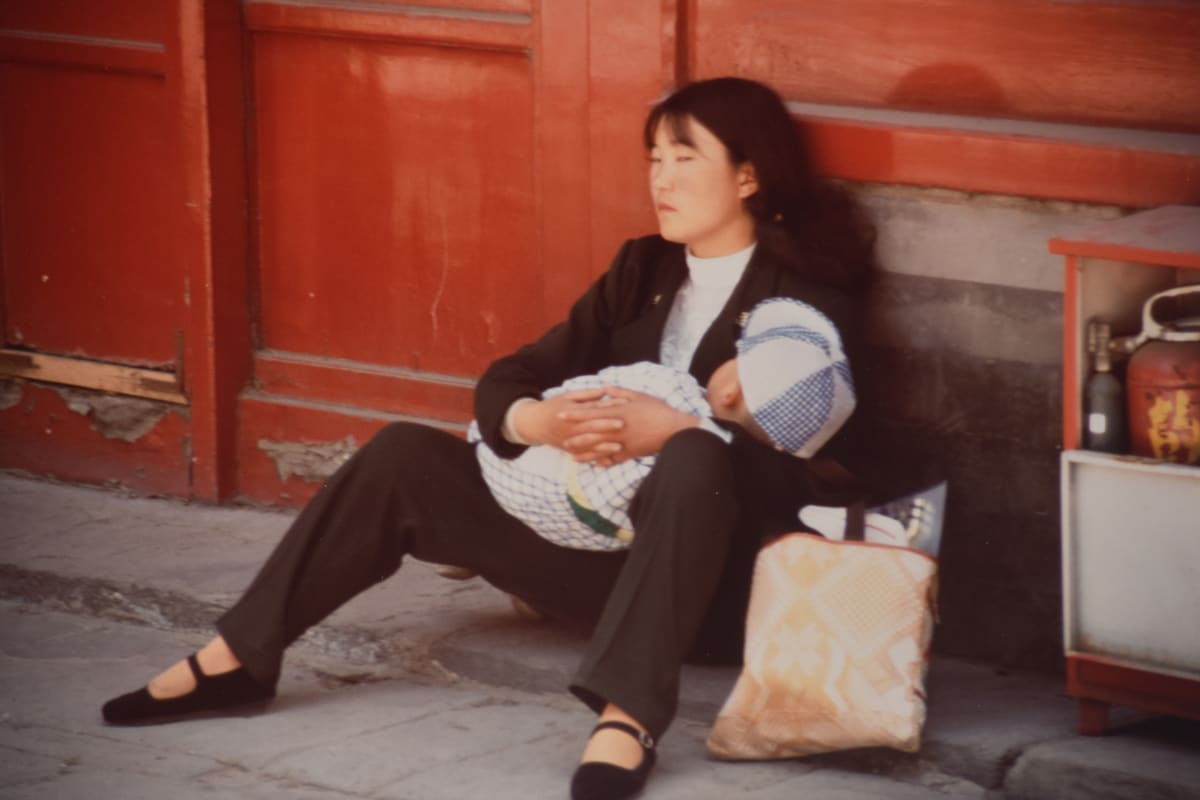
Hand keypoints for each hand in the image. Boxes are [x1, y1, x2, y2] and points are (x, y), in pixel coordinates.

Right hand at [510, 388, 626, 454]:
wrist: (533, 424)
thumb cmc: (553, 406)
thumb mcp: (567, 396)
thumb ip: (586, 395)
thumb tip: (604, 391)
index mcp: (570, 411)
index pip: (591, 408)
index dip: (606, 407)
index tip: (622, 405)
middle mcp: (570, 427)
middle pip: (590, 427)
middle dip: (606, 426)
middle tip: (623, 425)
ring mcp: (568, 440)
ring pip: (588, 444)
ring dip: (603, 446)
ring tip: (618, 447)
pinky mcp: (568, 450)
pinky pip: (583, 455)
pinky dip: (595, 457)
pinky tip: (608, 459)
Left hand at [558, 386, 699, 465]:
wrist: (673, 429)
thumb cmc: (657, 409)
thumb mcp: (639, 395)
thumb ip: (620, 392)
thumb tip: (605, 388)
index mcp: (618, 412)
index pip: (591, 413)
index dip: (575, 414)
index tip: (561, 415)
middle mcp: (617, 428)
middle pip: (591, 433)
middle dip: (575, 436)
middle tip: (561, 440)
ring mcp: (623, 442)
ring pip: (600, 449)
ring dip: (585, 453)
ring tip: (572, 456)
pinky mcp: (631, 453)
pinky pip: (614, 459)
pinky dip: (604, 462)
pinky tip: (594, 465)